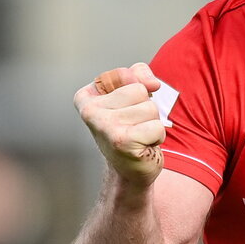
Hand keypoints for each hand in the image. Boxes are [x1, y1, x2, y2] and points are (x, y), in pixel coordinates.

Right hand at [74, 63, 165, 186]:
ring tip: (139, 136)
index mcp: (87, 96)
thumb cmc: (132, 130)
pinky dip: (157, 136)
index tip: (127, 110)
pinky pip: (156, 126)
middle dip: (146, 109)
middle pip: (140, 90)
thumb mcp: (132, 96)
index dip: (139, 89)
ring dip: (152, 124)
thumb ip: (139, 75)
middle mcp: (90, 110)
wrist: (130, 170)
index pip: (127, 74)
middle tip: (135, 126)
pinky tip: (143, 146)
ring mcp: (104, 126)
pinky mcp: (122, 141)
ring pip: (150, 108)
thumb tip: (153, 83)